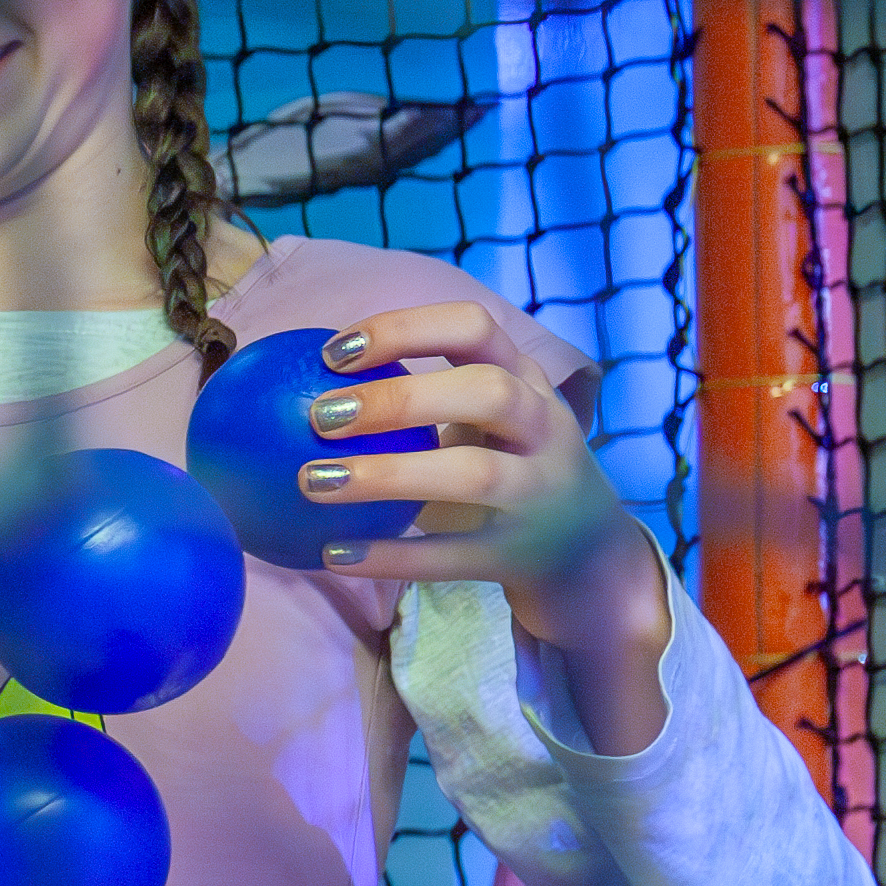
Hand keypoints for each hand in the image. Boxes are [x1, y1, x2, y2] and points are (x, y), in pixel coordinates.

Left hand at [292, 304, 672, 739]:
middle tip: (320, 417)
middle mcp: (544, 429)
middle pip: (487, 393)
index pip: (474, 328)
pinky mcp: (520, 555)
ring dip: (389, 476)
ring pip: (476, 476)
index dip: (404, 330)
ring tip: (313, 483)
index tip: (333, 353)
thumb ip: (421, 392)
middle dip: (401, 399)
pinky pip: (455, 557)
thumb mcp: (490, 418)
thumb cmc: (509, 465)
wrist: (587, 555)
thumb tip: (297, 377)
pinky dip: (394, 557)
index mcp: (526, 380)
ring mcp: (540, 494)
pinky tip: (332, 553)